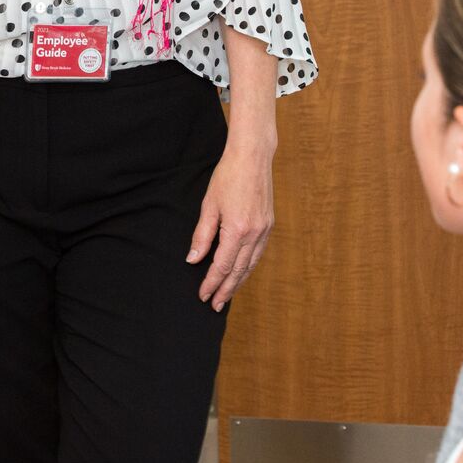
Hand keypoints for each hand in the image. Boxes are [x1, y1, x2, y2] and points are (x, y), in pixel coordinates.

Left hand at [186, 118, 276, 310]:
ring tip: (227, 295)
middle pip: (239, 270)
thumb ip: (202, 235)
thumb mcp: (209, 205)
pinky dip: (248, 266)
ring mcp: (264, 230)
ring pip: (251, 264)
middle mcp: (254, 233)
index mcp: (237, 229)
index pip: (222, 265)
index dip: (211, 282)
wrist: (253, 156)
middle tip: (215, 306)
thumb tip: (193, 259)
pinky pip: (258, 253)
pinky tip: (241, 272)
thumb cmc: (228, 176)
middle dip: (226, 290)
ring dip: (239, 282)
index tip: (202, 295)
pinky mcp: (269, 224)